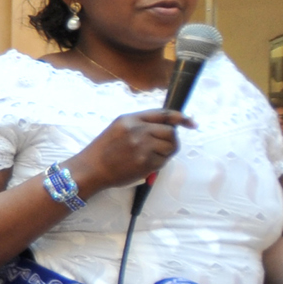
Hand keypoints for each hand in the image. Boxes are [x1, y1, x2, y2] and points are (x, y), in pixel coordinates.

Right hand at [68, 110, 194, 195]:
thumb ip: (140, 124)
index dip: (181, 117)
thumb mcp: (118, 128)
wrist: (91, 169)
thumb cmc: (103, 150)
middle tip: (160, 149)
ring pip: (171, 146)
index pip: (163, 114)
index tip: (192, 123)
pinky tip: (144, 165)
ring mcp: (142, 146)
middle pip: (170, 131)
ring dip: (165, 153)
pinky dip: (158, 164)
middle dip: (170, 140)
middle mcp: (137, 129)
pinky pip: (163, 161)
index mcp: (130, 119)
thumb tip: (167, 127)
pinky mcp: (145, 162)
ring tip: (150, 157)